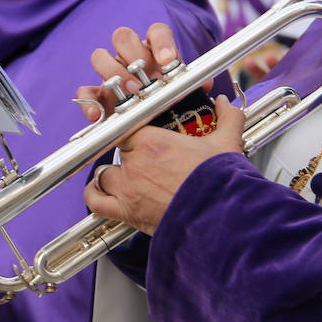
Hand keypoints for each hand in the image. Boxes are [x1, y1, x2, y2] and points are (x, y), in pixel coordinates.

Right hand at [75, 24, 211, 121]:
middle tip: (143, 76)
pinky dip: (89, 102)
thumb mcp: (183, 92)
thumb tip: (206, 84)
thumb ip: (193, 85)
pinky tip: (98, 114)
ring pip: (100, 56)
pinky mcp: (97, 93)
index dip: (161, 42)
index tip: (168, 61)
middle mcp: (130, 55)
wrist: (152, 121)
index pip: (156, 32)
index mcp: (154, 49)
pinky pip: (86, 91)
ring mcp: (111, 72)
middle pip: (123, 36)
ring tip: (128, 94)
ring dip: (112, 72)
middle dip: (132, 54)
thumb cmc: (168, 99)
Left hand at [84, 96, 245, 234]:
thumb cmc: (220, 184)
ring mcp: (127, 188)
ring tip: (129, 177)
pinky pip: (96, 201)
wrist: (219, 219)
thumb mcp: (227, 144)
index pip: (129, 126)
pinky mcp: (125, 212)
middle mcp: (135, 163)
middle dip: (132, 155)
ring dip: (114, 174)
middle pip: (119, 150)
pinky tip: (102, 193)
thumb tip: (225, 103)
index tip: (143, 135)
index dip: (136, 131)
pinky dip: (95, 196)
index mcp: (153, 142)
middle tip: (149, 161)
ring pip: (105, 173)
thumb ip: (227, 118)